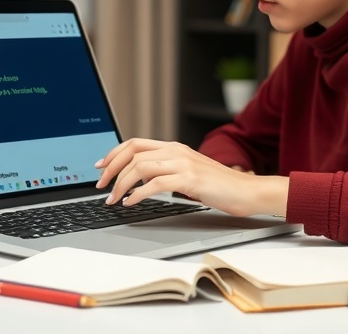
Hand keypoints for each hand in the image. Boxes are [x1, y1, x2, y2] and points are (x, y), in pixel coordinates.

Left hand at [94, 138, 287, 216]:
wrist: (247, 191)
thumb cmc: (219, 186)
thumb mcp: (188, 172)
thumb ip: (168, 170)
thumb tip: (140, 178)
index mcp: (174, 147)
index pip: (134, 143)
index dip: (113, 153)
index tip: (100, 167)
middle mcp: (176, 150)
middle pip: (132, 152)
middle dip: (111, 169)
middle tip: (101, 186)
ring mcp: (183, 163)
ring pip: (139, 167)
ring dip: (121, 184)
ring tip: (113, 199)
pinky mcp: (189, 179)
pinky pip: (154, 184)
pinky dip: (137, 194)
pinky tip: (131, 203)